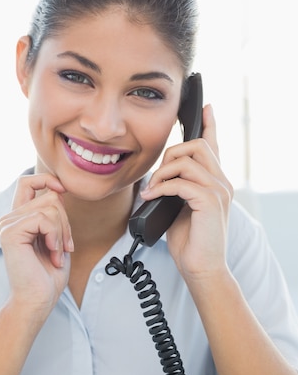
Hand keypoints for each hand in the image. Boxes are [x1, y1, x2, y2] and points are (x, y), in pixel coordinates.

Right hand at [0, 174, 73, 317]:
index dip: (46, 179)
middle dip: (65, 221)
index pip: (27, 182)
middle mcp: (9, 218)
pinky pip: (44, 219)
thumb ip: (54, 215)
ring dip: (62, 232)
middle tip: (65, 246)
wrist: (38, 300)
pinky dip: (56, 236)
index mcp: (18, 218)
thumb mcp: (55, 237)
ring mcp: (7, 224)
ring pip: (50, 207)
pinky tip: (52, 252)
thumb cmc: (47, 274)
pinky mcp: (10, 233)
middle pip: (49, 197)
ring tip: (57, 253)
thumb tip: (58, 191)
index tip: (62, 190)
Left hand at [140, 104, 232, 282]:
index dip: (210, 123)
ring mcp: (219, 191)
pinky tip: (152, 198)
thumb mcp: (179, 206)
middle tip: (157, 178)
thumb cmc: (189, 240)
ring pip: (187, 160)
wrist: (200, 267)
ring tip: (152, 190)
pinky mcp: (210, 202)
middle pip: (197, 145)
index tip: (205, 106)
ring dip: (162, 173)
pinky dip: (161, 187)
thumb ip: (176, 186)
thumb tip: (158, 176)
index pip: (214, 145)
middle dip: (170, 154)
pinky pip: (181, 182)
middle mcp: (222, 182)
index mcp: (215, 181)